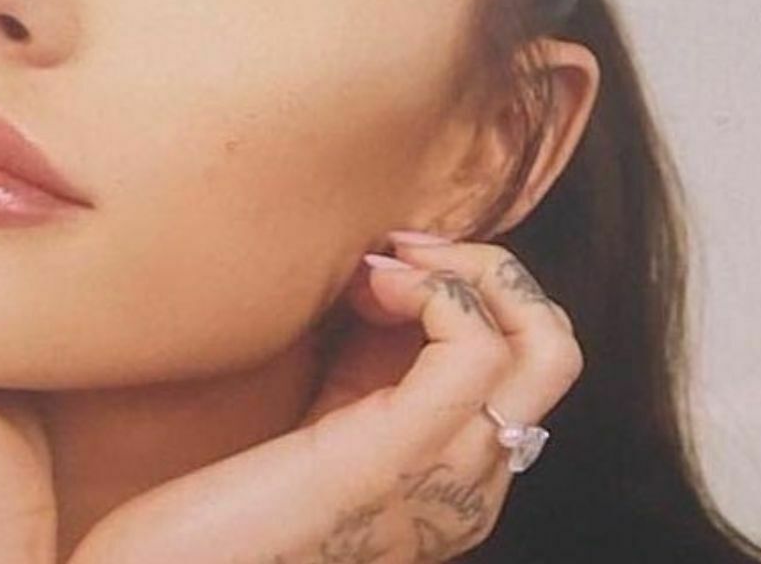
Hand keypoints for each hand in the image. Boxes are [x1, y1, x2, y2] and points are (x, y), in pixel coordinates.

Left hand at [68, 233, 582, 563]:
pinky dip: (435, 289)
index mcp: (452, 475)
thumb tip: (376, 273)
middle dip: (489, 269)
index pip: (520, 359)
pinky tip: (369, 284)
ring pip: (544, 342)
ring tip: (377, 266)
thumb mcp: (312, 421)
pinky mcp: (401, 459)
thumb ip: (360, 367)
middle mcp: (471, 486)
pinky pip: (478, 348)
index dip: (465, 288)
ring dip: (465, 270)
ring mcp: (448, 478)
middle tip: (398, 250)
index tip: (381, 264)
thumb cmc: (207, 510)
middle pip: (554, 349)